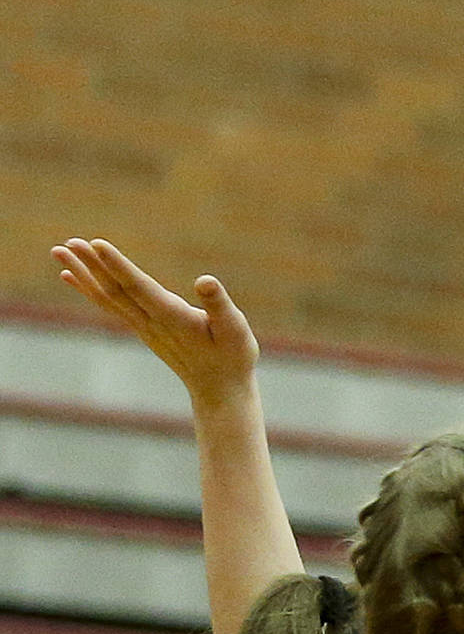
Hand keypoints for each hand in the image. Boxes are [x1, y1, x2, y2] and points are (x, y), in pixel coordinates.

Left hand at [54, 239, 258, 408]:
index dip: (118, 266)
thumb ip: (219, 305)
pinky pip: (109, 305)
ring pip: (107, 297)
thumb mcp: (236, 330)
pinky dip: (88, 289)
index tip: (96, 244)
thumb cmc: (233, 358)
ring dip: (82, 273)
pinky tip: (70, 275)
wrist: (220, 390)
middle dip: (91, 266)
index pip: (140, 288)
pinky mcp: (142, 328)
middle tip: (67, 243)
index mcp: (174, 318)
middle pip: (115, 291)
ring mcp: (143, 327)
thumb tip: (205, 281)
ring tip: (58, 251)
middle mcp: (152, 322)